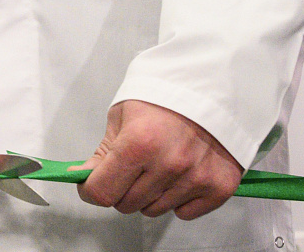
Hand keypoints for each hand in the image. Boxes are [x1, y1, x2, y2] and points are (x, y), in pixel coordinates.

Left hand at [78, 100, 242, 218]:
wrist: (207, 88)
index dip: (90, 190)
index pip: (102, 191)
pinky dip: (178, 201)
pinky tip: (179, 176)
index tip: (91, 184)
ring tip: (158, 166)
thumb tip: (83, 177)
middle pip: (127, 204)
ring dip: (149, 195)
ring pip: (155, 210)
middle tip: (131, 167)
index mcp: (139, 143)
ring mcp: (197, 177)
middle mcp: (169, 164)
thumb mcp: (121, 116)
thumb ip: (103, 153)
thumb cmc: (161, 98)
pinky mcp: (220, 186)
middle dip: (121, 189)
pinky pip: (185, 213)